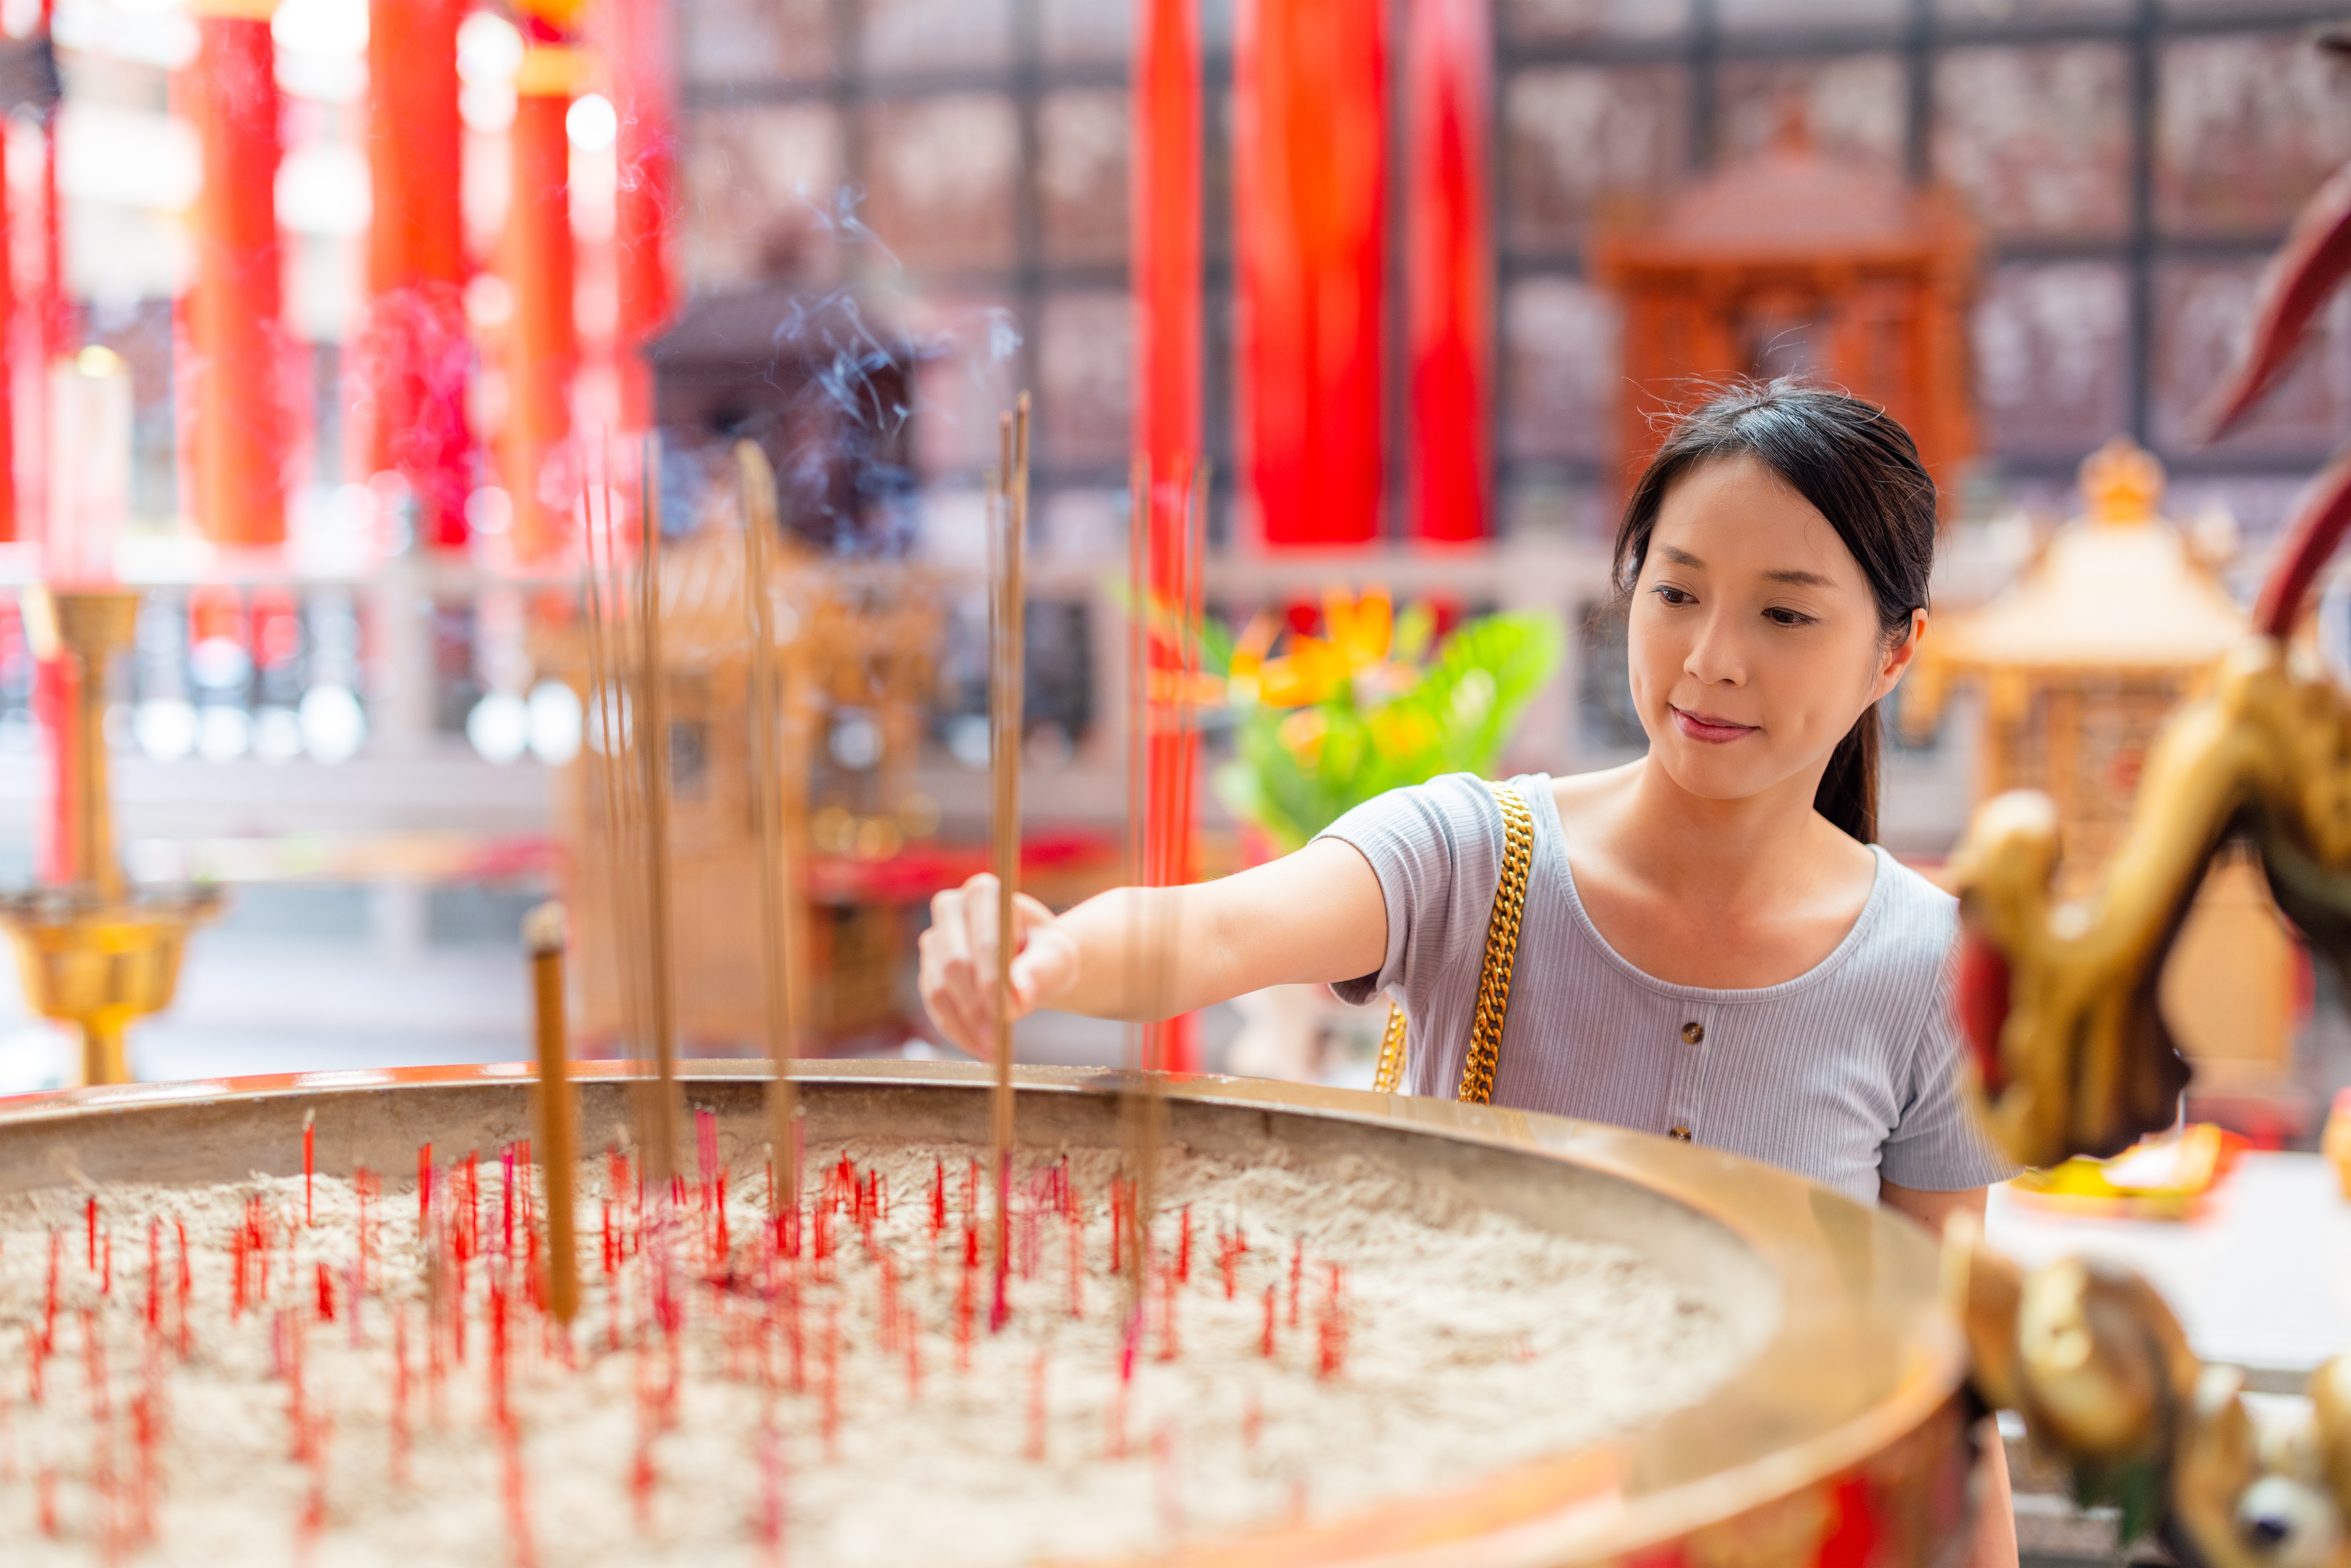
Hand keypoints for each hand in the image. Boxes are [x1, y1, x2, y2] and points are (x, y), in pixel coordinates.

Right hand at [917, 874, 1078, 1059]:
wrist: (1034, 962)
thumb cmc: (1047, 954)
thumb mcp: (1056, 958)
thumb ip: (1040, 971)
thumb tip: (1017, 999)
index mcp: (984, 892)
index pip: (985, 940)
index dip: (994, 981)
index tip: (1010, 1013)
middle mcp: (951, 908)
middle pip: (955, 963)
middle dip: (978, 1007)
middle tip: (999, 1041)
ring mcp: (934, 939)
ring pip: (938, 987)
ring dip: (965, 1025)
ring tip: (992, 1050)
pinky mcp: (928, 970)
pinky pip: (934, 1005)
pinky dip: (956, 1030)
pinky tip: (978, 1046)